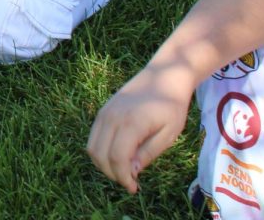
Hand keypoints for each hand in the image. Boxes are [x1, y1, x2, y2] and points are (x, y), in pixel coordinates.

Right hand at [87, 62, 193, 193]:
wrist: (163, 75)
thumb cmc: (172, 105)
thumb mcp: (169, 134)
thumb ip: (148, 153)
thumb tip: (131, 172)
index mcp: (131, 123)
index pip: (117, 157)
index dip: (123, 177)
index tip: (134, 188)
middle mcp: (111, 117)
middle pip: (100, 154)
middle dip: (113, 174)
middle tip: (131, 182)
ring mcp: (104, 113)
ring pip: (92, 147)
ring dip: (104, 164)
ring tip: (124, 170)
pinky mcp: (102, 111)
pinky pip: (94, 137)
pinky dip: (101, 151)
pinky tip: (118, 156)